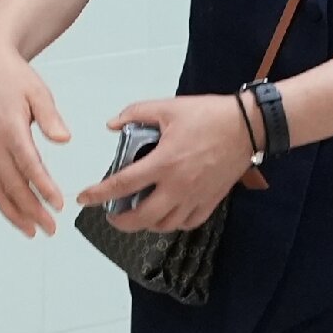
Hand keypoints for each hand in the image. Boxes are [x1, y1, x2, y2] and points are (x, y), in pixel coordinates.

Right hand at [0, 48, 74, 233]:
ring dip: (11, 214)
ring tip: (30, 231)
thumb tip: (63, 139)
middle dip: (32, 210)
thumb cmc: (15, 79)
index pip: (28, 166)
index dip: (43, 188)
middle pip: (12, 185)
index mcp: (9, 129)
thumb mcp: (38, 92)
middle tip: (50, 228)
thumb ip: (50, 118)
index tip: (58, 205)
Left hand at [85, 93, 257, 232]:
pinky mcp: (211, 202)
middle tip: (111, 215)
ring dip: (145, 224)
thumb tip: (112, 124)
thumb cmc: (209, 115)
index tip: (84, 199)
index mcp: (164, 163)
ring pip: (164, 225)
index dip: (98, 194)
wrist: (248, 127)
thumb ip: (135, 113)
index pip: (122, 185)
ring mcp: (195, 197)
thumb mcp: (168, 107)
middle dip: (120, 222)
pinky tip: (165, 214)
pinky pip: (187, 223)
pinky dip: (172, 223)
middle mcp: (178, 186)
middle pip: (142, 218)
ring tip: (137, 213)